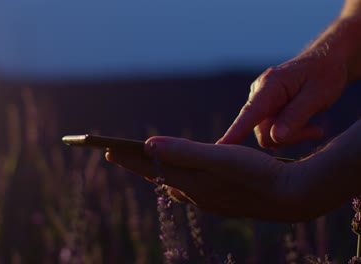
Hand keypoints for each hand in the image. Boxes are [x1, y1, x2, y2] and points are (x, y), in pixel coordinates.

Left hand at [106, 136, 316, 221]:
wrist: (291, 196)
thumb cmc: (255, 172)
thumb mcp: (218, 157)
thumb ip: (183, 152)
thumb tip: (149, 145)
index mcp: (190, 183)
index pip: (150, 168)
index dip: (128, 158)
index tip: (106, 151)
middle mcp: (195, 194)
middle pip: (157, 176)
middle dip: (137, 165)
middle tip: (118, 155)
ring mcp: (208, 199)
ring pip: (173, 184)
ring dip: (157, 172)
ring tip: (146, 164)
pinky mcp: (221, 200)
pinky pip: (190, 189)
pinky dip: (178, 179)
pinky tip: (182, 178)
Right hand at [218, 52, 346, 147]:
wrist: (324, 62)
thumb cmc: (324, 75)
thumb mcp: (317, 95)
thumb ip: (295, 117)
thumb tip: (275, 138)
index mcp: (270, 86)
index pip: (250, 113)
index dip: (236, 131)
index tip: (220, 146)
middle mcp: (258, 93)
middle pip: (264, 132)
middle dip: (289, 137)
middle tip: (316, 130)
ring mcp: (258, 103)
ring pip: (268, 135)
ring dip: (292, 135)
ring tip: (313, 126)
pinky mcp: (263, 111)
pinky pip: (271, 132)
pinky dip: (289, 133)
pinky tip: (305, 123)